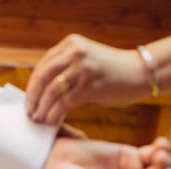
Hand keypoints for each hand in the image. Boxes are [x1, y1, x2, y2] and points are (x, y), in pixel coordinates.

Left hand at [26, 34, 146, 124]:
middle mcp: (74, 53)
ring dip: (42, 109)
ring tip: (39, 120)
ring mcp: (82, 68)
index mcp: (71, 44)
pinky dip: (55, 114)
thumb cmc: (113, 71)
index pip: (43, 66)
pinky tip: (52, 122)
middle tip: (30, 113)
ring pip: (51, 92)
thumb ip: (67, 67)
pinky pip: (64, 103)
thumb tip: (44, 88)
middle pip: (42, 77)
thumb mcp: (87, 60)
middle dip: (33, 98)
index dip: (33, 85)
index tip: (29, 100)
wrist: (140, 72)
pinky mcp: (90, 85)